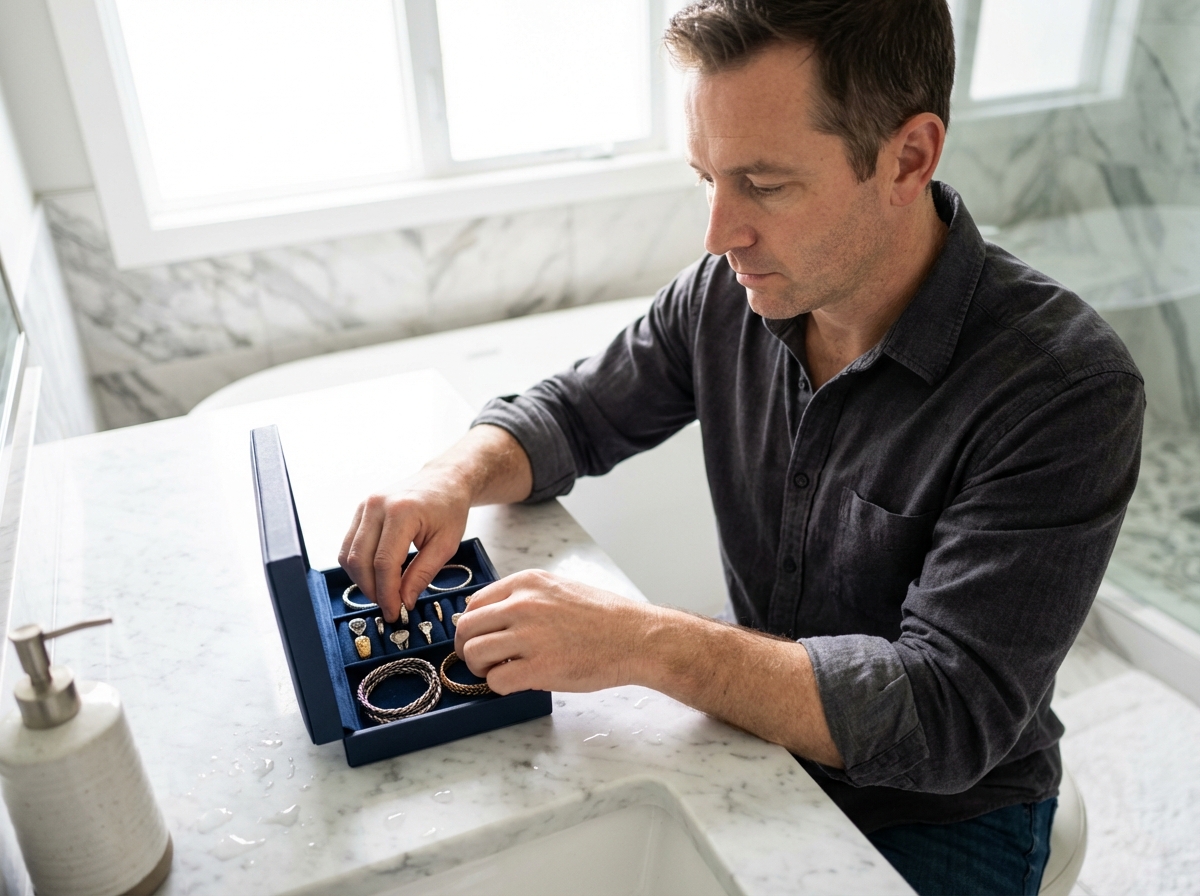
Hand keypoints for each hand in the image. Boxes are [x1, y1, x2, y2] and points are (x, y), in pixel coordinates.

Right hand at [339, 424, 532, 622]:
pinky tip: (376, 576)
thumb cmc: (449, 509)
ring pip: (349, 555)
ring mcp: (364, 505)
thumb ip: (423, 573)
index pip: (384, 563)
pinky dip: (358, 567)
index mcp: (402, 512)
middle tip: (388, 607)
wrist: (444, 480)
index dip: (387, 593)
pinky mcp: (359, 510)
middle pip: (360, 560)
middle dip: (372, 590)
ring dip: (362, 581)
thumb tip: (404, 601)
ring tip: (383, 594)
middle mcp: (376, 505)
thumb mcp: (446, 544)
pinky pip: (349, 545)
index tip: (394, 612)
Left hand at [453, 570, 655, 693]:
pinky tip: (516, 682)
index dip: (472, 626)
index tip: (477, 637)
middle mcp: (523, 605)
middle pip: (467, 628)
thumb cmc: (603, 617)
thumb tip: (490, 613)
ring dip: (480, 668)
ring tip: (498, 672)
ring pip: (474, 654)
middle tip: (480, 660)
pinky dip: (498, 686)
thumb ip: (524, 597)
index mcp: (527, 583)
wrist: (635, 638)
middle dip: (467, 648)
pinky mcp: (539, 668)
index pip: (474, 603)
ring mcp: (530, 636)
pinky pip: (495, 680)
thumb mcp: (559, 588)